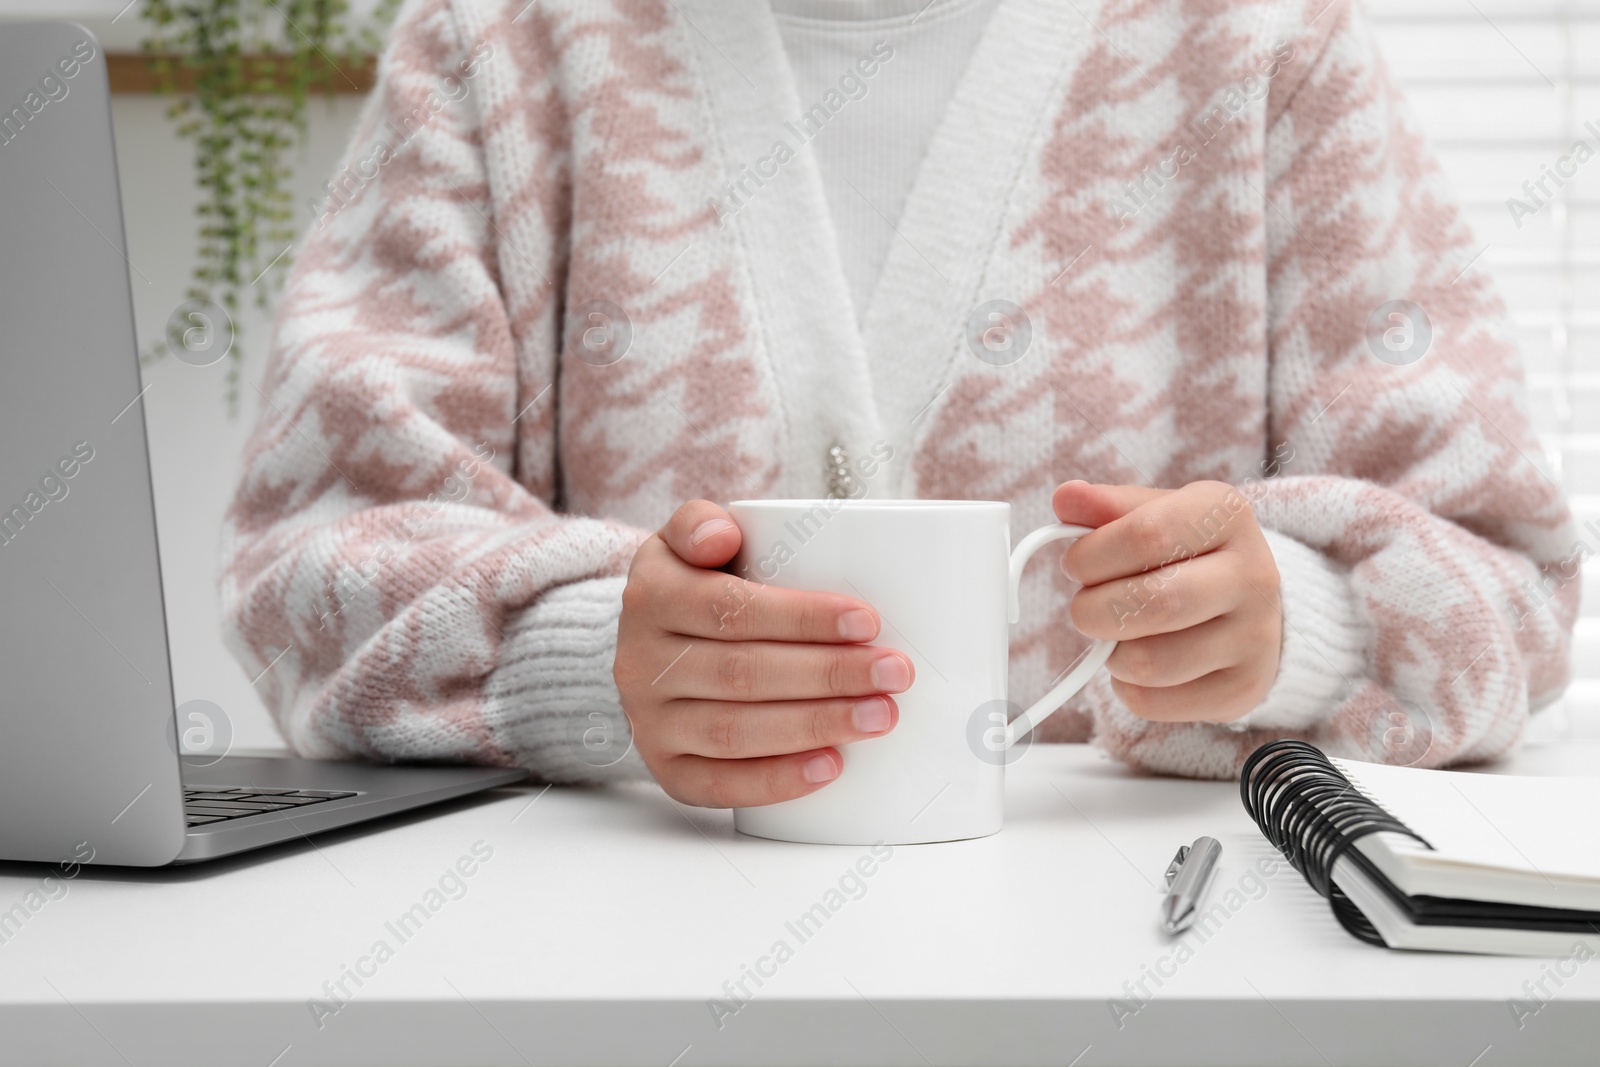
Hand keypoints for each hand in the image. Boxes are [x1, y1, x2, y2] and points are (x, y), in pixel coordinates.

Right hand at [615, 500, 913, 806]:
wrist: (650, 649)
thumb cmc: (694, 587)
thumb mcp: (684, 541)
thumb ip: (701, 523)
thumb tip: (723, 536)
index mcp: (652, 596)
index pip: (730, 608)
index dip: (802, 617)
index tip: (868, 621)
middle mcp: (640, 663)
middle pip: (742, 673)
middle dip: (828, 674)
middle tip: (894, 673)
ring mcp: (650, 722)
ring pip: (734, 732)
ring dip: (815, 726)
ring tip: (880, 715)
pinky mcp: (667, 770)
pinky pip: (719, 786)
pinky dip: (777, 780)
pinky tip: (829, 767)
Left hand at [1053, 480, 1281, 722]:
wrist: (1252, 605)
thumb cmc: (1189, 553)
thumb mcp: (1154, 514)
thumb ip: (1106, 507)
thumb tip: (1065, 497)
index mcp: (1226, 515)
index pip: (1146, 535)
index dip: (1092, 556)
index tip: (1076, 564)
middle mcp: (1253, 574)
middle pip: (1152, 602)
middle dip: (1093, 610)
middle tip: (1086, 606)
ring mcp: (1256, 637)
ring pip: (1150, 662)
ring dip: (1110, 653)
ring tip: (1116, 635)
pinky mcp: (1243, 688)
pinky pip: (1154, 703)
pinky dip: (1126, 687)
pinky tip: (1139, 663)